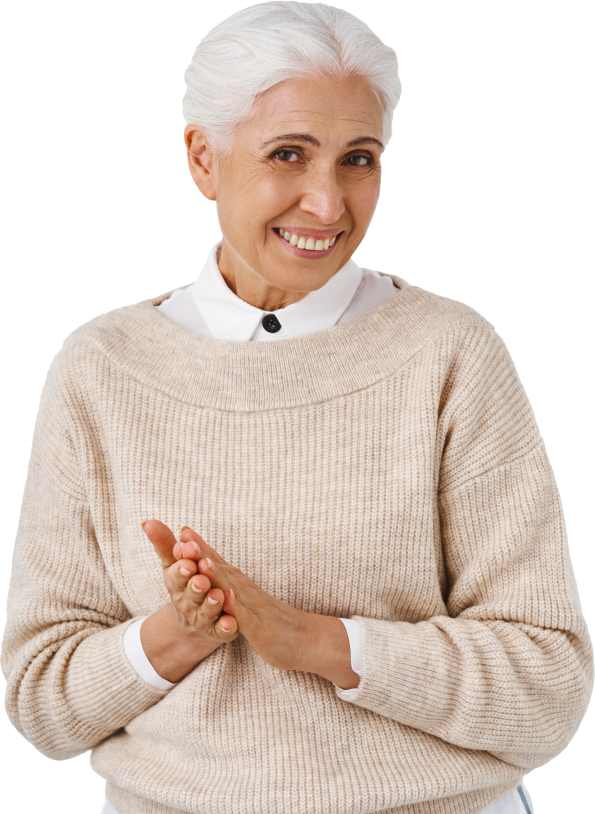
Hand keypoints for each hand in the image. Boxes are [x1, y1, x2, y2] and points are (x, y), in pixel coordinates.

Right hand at [143, 519, 239, 644]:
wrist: (197, 619)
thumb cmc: (186, 583)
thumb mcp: (175, 562)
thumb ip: (166, 543)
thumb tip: (148, 522)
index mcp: (178, 584)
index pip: (177, 575)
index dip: (181, 566)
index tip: (186, 553)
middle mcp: (189, 603)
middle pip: (191, 594)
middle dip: (196, 585)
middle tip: (201, 578)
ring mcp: (204, 618)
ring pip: (207, 611)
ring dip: (212, 603)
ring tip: (218, 595)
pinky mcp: (219, 631)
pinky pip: (223, 630)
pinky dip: (226, 626)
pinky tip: (231, 622)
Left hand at [179, 526, 310, 671]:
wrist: (303, 638)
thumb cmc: (269, 618)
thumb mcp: (243, 598)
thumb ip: (227, 582)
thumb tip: (210, 566)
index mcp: (237, 584)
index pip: (216, 563)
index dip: (199, 548)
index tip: (183, 530)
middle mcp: (243, 590)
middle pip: (220, 569)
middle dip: (202, 555)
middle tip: (185, 537)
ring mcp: (252, 607)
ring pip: (231, 589)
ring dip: (217, 575)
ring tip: (202, 561)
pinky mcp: (258, 628)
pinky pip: (245, 617)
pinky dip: (235, 608)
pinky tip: (227, 599)